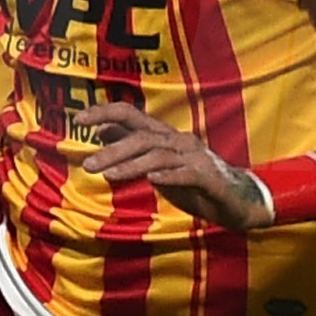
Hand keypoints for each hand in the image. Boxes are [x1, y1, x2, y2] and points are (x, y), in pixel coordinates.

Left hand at [72, 101, 271, 229]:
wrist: (238, 202)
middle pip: (143, 138)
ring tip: (109, 176)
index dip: (105, 113)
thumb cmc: (194, 182)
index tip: (78, 119)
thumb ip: (134, 147)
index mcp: (165, 136)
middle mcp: (179, 141)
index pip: (131, 115)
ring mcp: (196, 158)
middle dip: (113, 150)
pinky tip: (152, 179)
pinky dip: (169, 175)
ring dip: (132, 164)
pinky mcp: (210, 178)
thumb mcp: (157, 165)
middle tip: (87, 165)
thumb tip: (102, 129)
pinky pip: (187, 174)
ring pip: (159, 155)